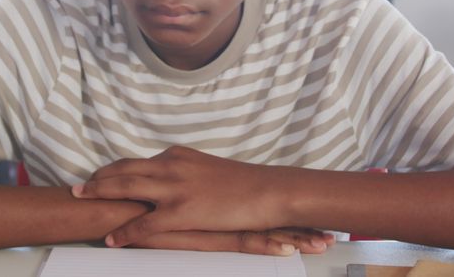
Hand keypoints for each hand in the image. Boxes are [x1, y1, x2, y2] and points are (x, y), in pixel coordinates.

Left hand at [72, 146, 287, 246]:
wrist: (266, 191)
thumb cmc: (242, 184)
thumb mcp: (207, 168)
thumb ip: (184, 171)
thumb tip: (170, 178)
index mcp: (176, 156)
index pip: (135, 162)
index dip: (113, 170)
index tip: (97, 175)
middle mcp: (170, 166)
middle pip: (122, 170)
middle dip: (96, 179)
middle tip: (76, 187)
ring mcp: (173, 188)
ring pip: (125, 188)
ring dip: (98, 194)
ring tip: (80, 201)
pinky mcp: (180, 211)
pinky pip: (143, 223)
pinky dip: (124, 231)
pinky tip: (111, 239)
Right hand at [131, 228, 334, 256]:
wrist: (121, 209)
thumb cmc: (141, 213)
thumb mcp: (166, 211)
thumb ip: (182, 208)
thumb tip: (195, 211)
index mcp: (214, 203)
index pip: (255, 209)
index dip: (287, 217)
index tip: (317, 227)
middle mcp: (221, 211)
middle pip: (268, 217)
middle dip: (302, 227)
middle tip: (333, 238)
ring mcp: (219, 223)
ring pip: (263, 230)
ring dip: (295, 236)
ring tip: (326, 245)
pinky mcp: (210, 234)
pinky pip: (244, 243)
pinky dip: (269, 244)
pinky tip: (290, 251)